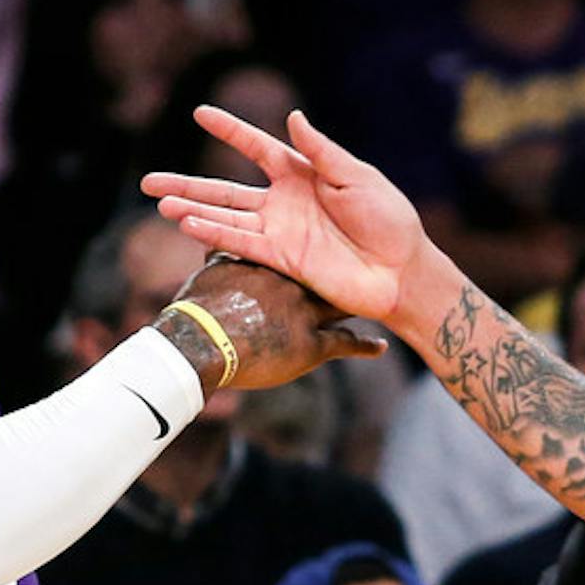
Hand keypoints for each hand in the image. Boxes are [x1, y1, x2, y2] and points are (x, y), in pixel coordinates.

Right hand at [142, 108, 433, 329]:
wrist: (401, 270)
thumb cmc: (388, 218)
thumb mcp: (356, 175)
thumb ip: (321, 150)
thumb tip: (292, 116)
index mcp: (302, 173)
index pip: (257, 146)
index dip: (229, 131)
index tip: (199, 114)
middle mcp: (283, 202)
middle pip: (225, 189)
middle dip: (187, 185)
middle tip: (147, 182)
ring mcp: (280, 231)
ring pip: (225, 218)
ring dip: (193, 211)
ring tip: (161, 204)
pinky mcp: (282, 259)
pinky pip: (241, 244)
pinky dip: (215, 234)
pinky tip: (187, 224)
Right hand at [162, 254, 386, 390]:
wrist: (206, 344)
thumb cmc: (202, 306)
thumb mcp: (212, 270)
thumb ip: (220, 252)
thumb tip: (211, 237)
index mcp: (275, 260)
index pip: (299, 247)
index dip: (309, 241)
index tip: (322, 237)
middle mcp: (297, 284)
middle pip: (325, 273)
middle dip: (343, 270)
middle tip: (361, 269)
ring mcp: (308, 313)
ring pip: (339, 306)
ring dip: (356, 305)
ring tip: (379, 302)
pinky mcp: (314, 346)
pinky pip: (347, 344)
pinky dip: (366, 346)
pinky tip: (382, 347)